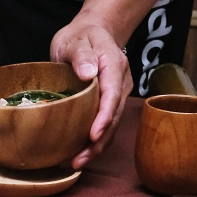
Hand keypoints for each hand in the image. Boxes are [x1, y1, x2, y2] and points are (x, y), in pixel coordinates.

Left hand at [51, 12, 131, 169]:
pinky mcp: (111, 104)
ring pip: (112, 125)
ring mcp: (118, 95)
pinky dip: (94, 142)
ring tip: (76, 163)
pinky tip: (78, 154)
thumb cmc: (80, 36)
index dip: (104, 117)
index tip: (93, 135)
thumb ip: (81, 54)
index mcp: (114, 65)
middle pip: (114, 116)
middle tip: (79, 160)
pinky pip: (106, 125)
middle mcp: (121, 83)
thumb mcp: (76, 40)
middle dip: (98, 141)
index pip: (113, 94)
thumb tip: (88, 74)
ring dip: (96, 147)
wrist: (91, 33)